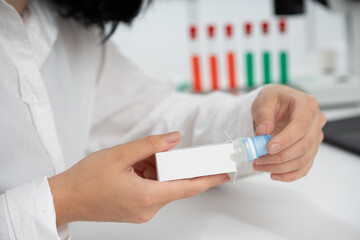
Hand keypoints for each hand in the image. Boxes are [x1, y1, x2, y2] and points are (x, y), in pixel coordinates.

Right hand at [49, 132, 228, 225]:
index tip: (223, 173)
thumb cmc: (86, 180)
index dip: (208, 179)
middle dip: (171, 166)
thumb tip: (174, 138)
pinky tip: (134, 167)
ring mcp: (141, 212)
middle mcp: (148, 209)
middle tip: (159, 151)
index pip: (187, 188)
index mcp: (146, 197)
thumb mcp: (119, 155)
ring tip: (135, 159)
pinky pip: (152, 192)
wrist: (65, 199)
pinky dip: (149, 177)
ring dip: (156, 170)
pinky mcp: (136, 211)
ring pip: (162, 187)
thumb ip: (151, 145)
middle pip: (173, 185)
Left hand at [251, 85, 325, 181]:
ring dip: (280, 167)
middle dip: (279, 156)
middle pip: (303, 145)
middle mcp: (316, 121)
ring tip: (259, 165)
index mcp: (307, 104)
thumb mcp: (264, 101)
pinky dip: (289, 174)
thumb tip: (263, 132)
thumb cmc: (273, 99)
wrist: (276, 104)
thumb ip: (263, 115)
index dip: (286, 139)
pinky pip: (303, 167)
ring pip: (303, 159)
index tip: (269, 148)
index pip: (301, 125)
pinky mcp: (310, 150)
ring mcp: (315, 137)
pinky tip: (273, 174)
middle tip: (258, 158)